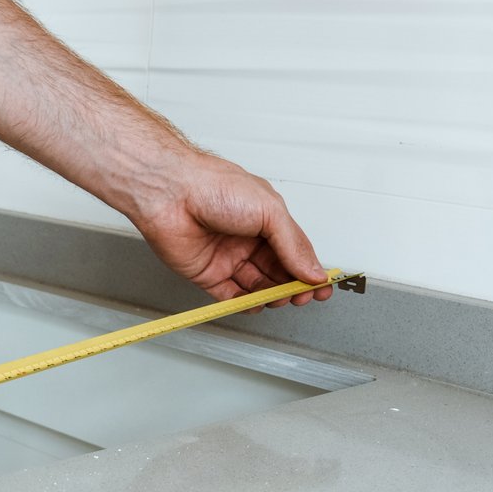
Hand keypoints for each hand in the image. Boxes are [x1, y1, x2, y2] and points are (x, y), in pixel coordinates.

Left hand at [131, 151, 332, 309]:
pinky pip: (229, 296)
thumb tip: (312, 269)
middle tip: (301, 296)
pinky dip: (244, 304)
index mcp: (266, 219)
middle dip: (293, 286)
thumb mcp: (269, 210)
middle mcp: (247, 238)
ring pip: (257, 286)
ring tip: (280, 298)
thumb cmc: (213, 186)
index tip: (322, 286)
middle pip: (278, 272)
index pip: (294, 251)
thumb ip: (293, 244)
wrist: (171, 194)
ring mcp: (227, 257)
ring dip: (271, 296)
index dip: (309, 270)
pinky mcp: (207, 273)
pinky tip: (256, 304)